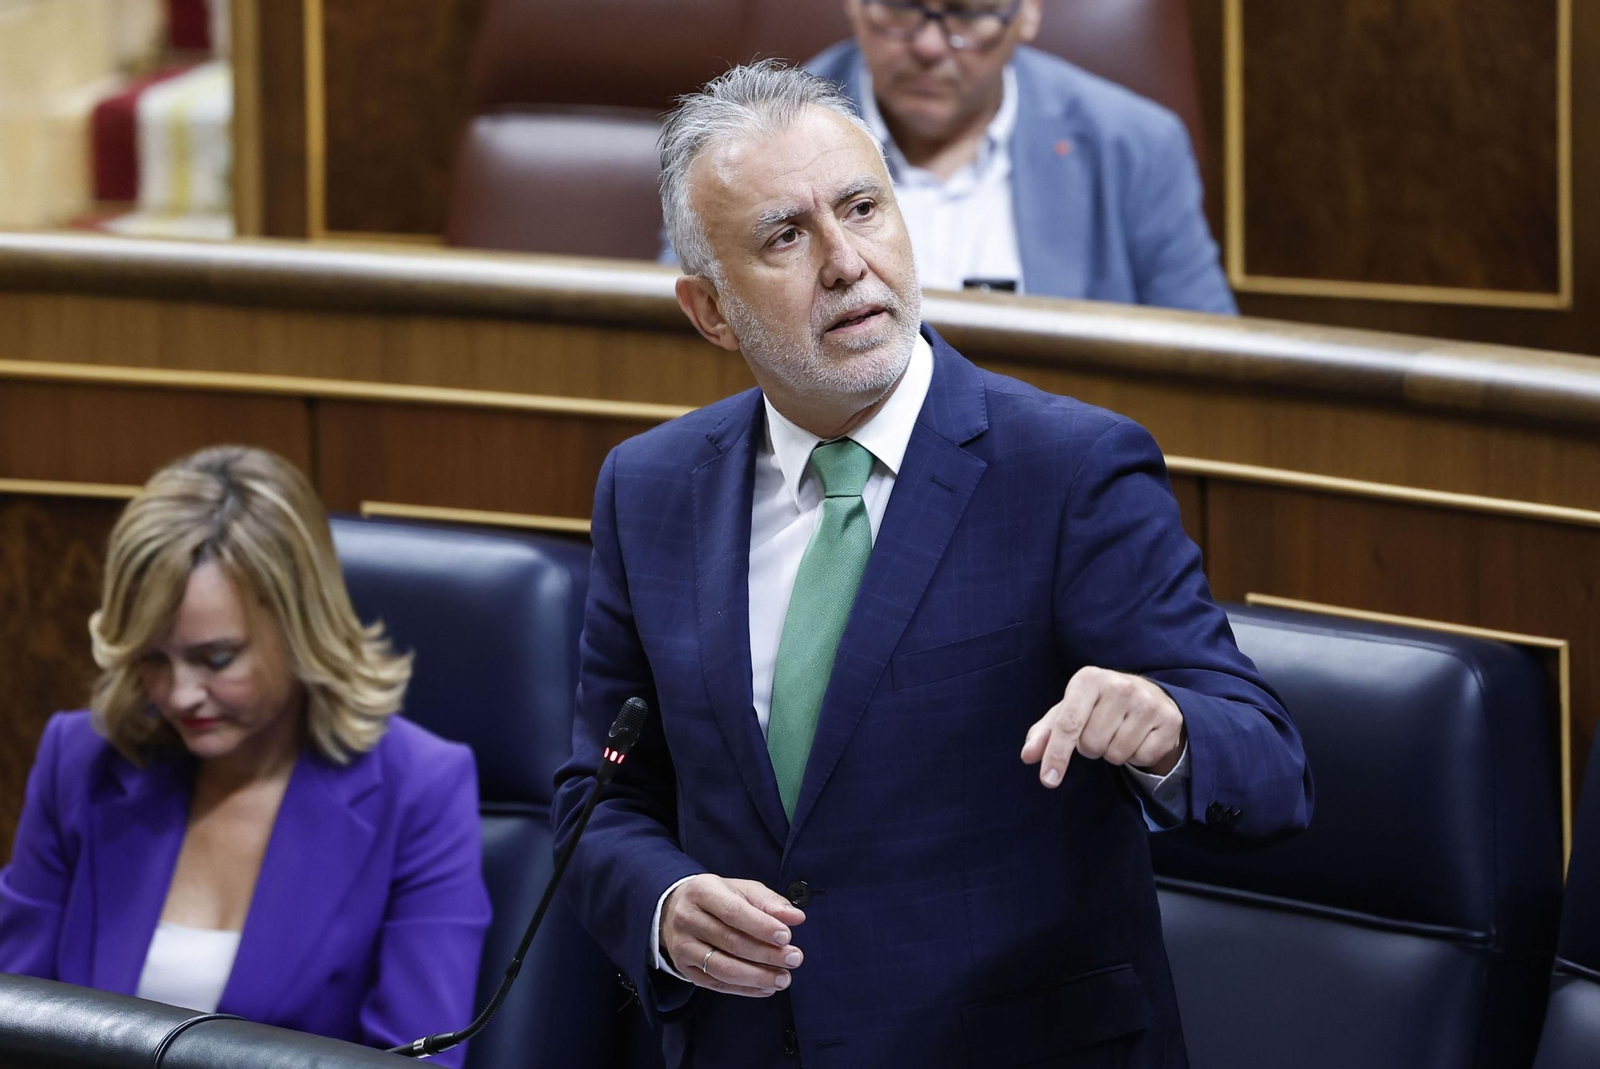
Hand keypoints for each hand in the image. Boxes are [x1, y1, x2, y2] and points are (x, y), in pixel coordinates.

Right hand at [660, 874, 805, 996]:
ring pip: (722, 968)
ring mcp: (682, 946)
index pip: (733, 911)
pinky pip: (717, 984)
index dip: (761, 926)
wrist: (676, 911)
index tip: (786, 936)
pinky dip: (744, 989)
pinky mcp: (684, 969)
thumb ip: (770, 902)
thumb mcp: (742, 890)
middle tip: (794, 959)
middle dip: (766, 954)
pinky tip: (766, 987)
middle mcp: (687, 919)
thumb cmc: (718, 899)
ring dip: (757, 977)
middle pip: (730, 942)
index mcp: (702, 891)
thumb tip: (796, 917)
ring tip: (783, 979)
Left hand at [1021, 667, 1185, 786]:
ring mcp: (1148, 702)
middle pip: (1092, 745)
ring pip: (1116, 754)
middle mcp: (1120, 685)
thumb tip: (1028, 756)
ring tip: (1118, 732)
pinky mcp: (1169, 720)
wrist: (1147, 695)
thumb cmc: (1097, 706)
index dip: (1056, 755)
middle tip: (1099, 731)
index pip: (1068, 725)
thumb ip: (1044, 733)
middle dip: (1090, 748)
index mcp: (1089, 679)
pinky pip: (1142, 758)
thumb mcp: (1067, 711)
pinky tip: (1138, 736)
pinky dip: (1136, 756)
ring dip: (1112, 752)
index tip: (1048, 780)